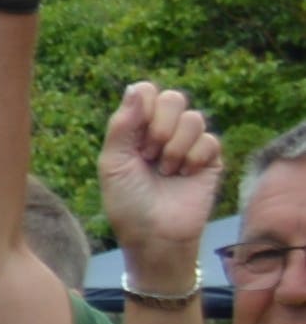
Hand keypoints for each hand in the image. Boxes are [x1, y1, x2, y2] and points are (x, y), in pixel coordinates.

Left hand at [108, 76, 226, 279]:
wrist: (154, 235)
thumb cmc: (127, 202)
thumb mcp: (112, 163)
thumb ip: (122, 125)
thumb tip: (137, 88)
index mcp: (136, 128)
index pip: (146, 91)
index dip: (143, 108)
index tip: (134, 138)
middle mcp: (163, 131)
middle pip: (173, 98)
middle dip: (159, 127)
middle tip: (149, 155)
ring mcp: (188, 144)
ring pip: (194, 118)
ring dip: (175, 147)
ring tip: (165, 171)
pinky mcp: (211, 158)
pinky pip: (210, 139)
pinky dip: (193, 158)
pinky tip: (184, 175)